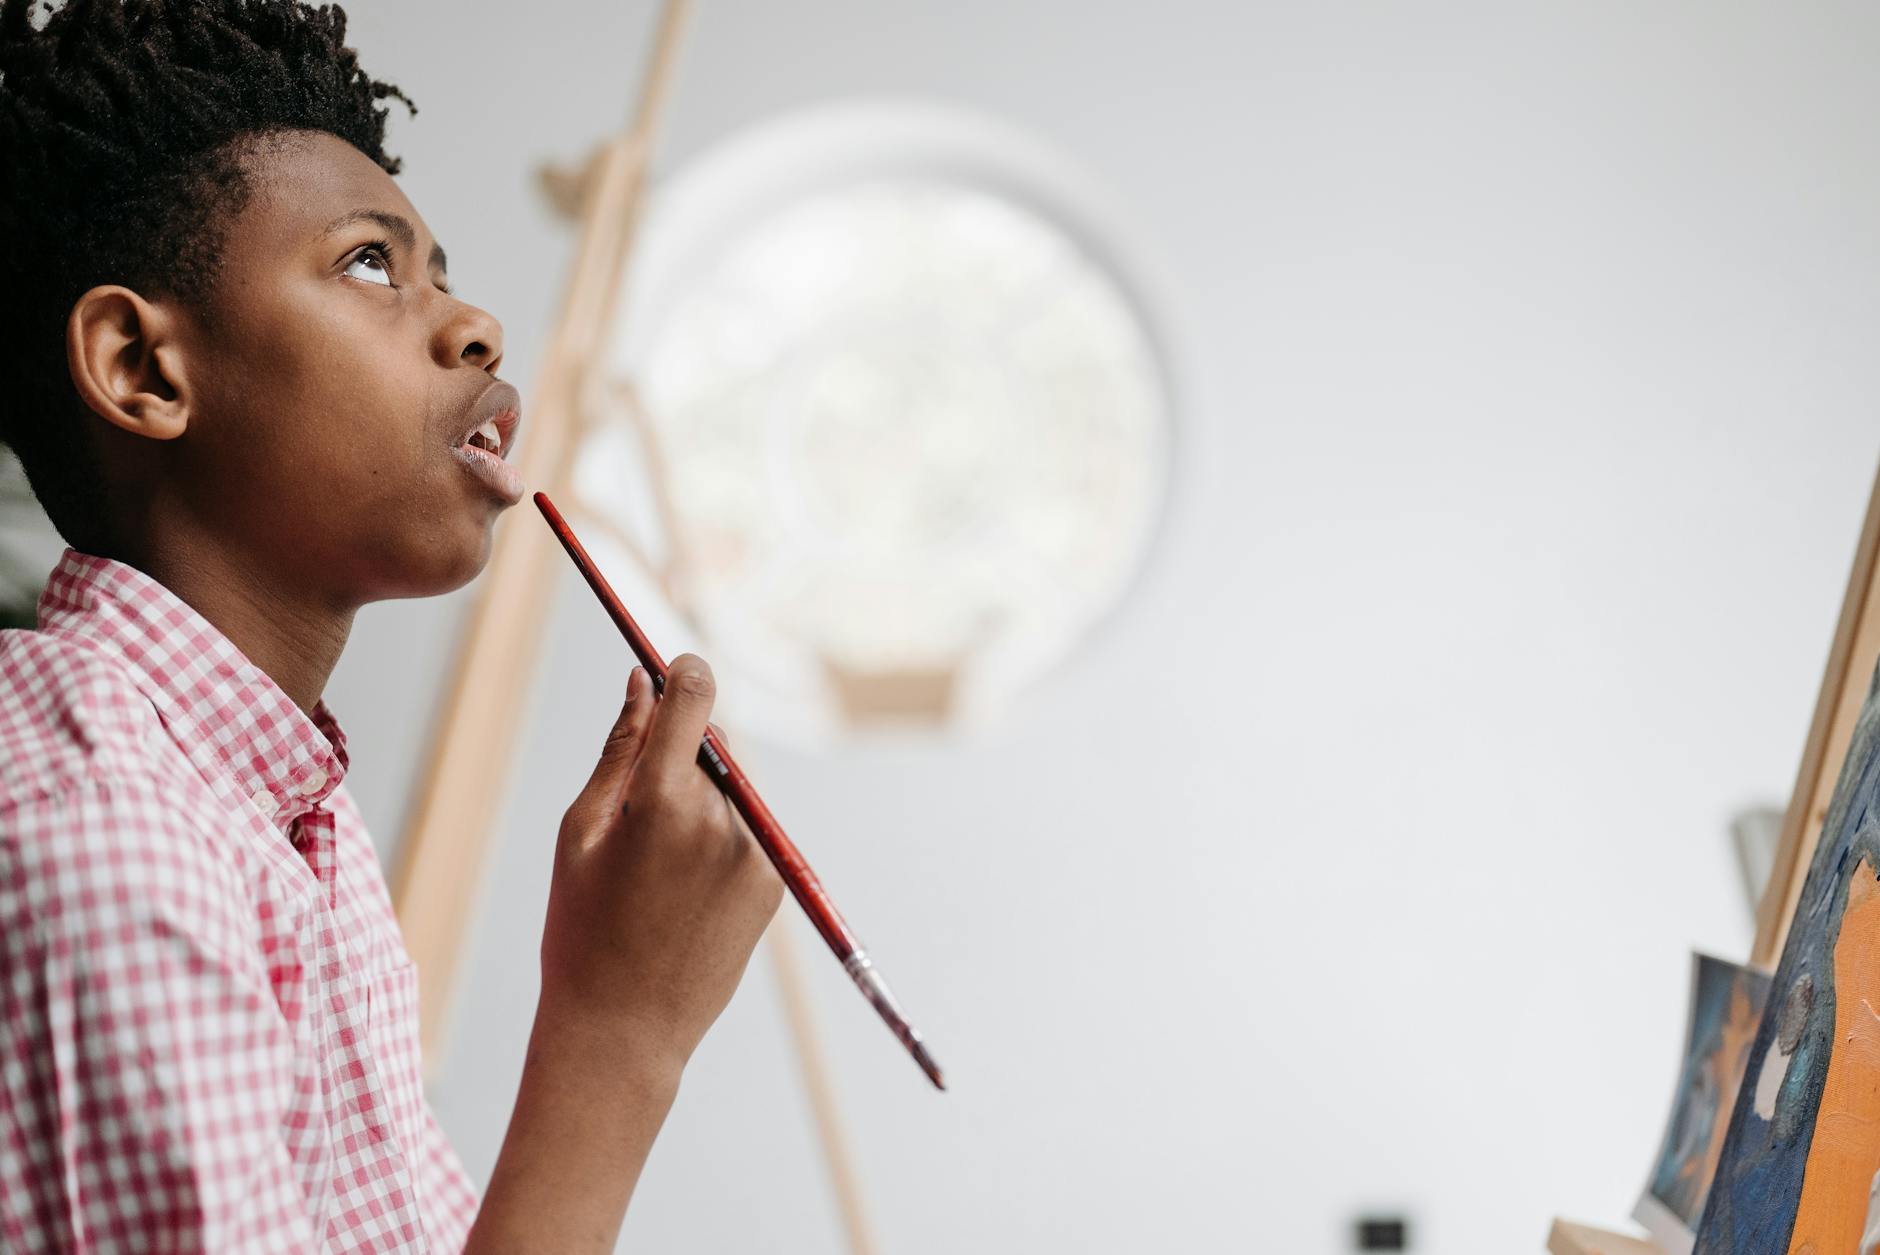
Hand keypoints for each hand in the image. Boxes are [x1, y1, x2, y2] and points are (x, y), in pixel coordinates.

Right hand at [538, 655, 783, 1078]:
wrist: (623, 1031)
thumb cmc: (581, 929)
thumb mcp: (580, 832)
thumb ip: (619, 748)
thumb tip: (644, 679)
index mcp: (663, 799)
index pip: (694, 695)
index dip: (684, 673)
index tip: (673, 667)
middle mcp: (721, 819)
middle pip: (708, 748)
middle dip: (677, 759)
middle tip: (635, 817)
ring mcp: (754, 853)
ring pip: (728, 793)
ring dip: (698, 805)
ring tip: (654, 872)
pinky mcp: (773, 883)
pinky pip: (746, 833)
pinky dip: (718, 841)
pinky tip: (680, 892)